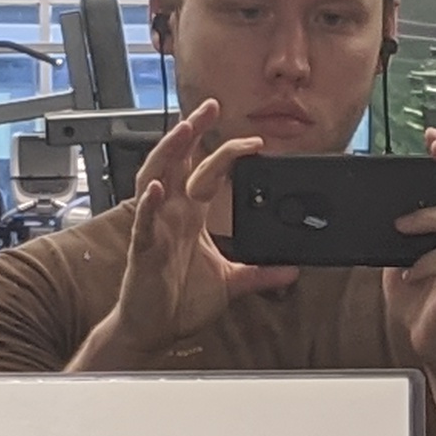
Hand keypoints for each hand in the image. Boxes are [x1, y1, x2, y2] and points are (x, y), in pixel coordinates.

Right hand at [95, 102, 290, 359]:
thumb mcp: (230, 283)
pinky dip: (149, 204)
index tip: (254, 141)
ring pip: (155, 178)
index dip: (227, 152)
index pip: (207, 172)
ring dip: (169, 153)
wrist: (154, 329)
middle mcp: (171, 213)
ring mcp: (155, 227)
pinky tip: (158, 188)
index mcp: (189, 215)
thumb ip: (259, 273)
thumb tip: (292, 270)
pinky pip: (144, 222)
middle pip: (178, 161)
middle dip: (192, 131)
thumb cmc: (180, 300)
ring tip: (184, 130)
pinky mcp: (143, 249)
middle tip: (210, 106)